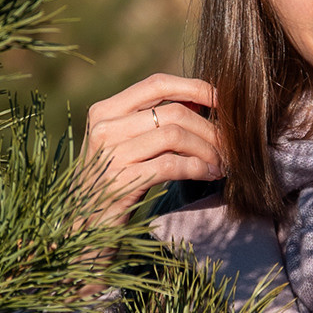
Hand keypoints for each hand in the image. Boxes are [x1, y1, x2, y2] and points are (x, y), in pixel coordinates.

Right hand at [80, 74, 221, 226]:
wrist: (84, 227)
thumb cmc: (112, 182)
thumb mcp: (123, 144)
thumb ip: (151, 120)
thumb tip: (199, 99)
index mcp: (104, 110)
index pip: (157, 84)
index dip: (195, 87)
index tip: (222, 101)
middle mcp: (104, 127)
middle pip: (173, 112)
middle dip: (209, 128)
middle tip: (228, 144)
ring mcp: (111, 154)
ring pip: (176, 136)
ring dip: (207, 149)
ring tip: (221, 163)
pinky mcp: (122, 181)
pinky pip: (173, 165)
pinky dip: (198, 168)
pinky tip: (210, 175)